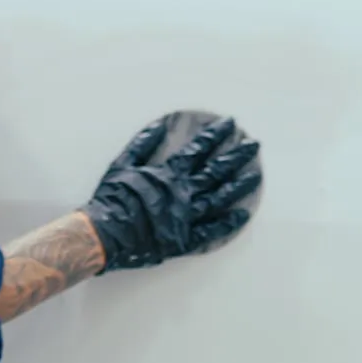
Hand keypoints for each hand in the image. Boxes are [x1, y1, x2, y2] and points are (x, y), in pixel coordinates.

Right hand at [82, 116, 260, 271]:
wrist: (104, 234)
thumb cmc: (111, 200)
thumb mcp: (121, 165)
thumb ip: (142, 144)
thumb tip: (159, 125)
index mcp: (169, 175)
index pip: (198, 150)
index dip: (215, 135)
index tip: (230, 124)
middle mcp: (183, 194)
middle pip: (216, 171)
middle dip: (236, 156)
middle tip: (254, 145)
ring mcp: (187, 216)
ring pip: (220, 198)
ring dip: (240, 186)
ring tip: (257, 175)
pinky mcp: (185, 238)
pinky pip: (212, 231)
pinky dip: (228, 223)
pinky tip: (243, 215)